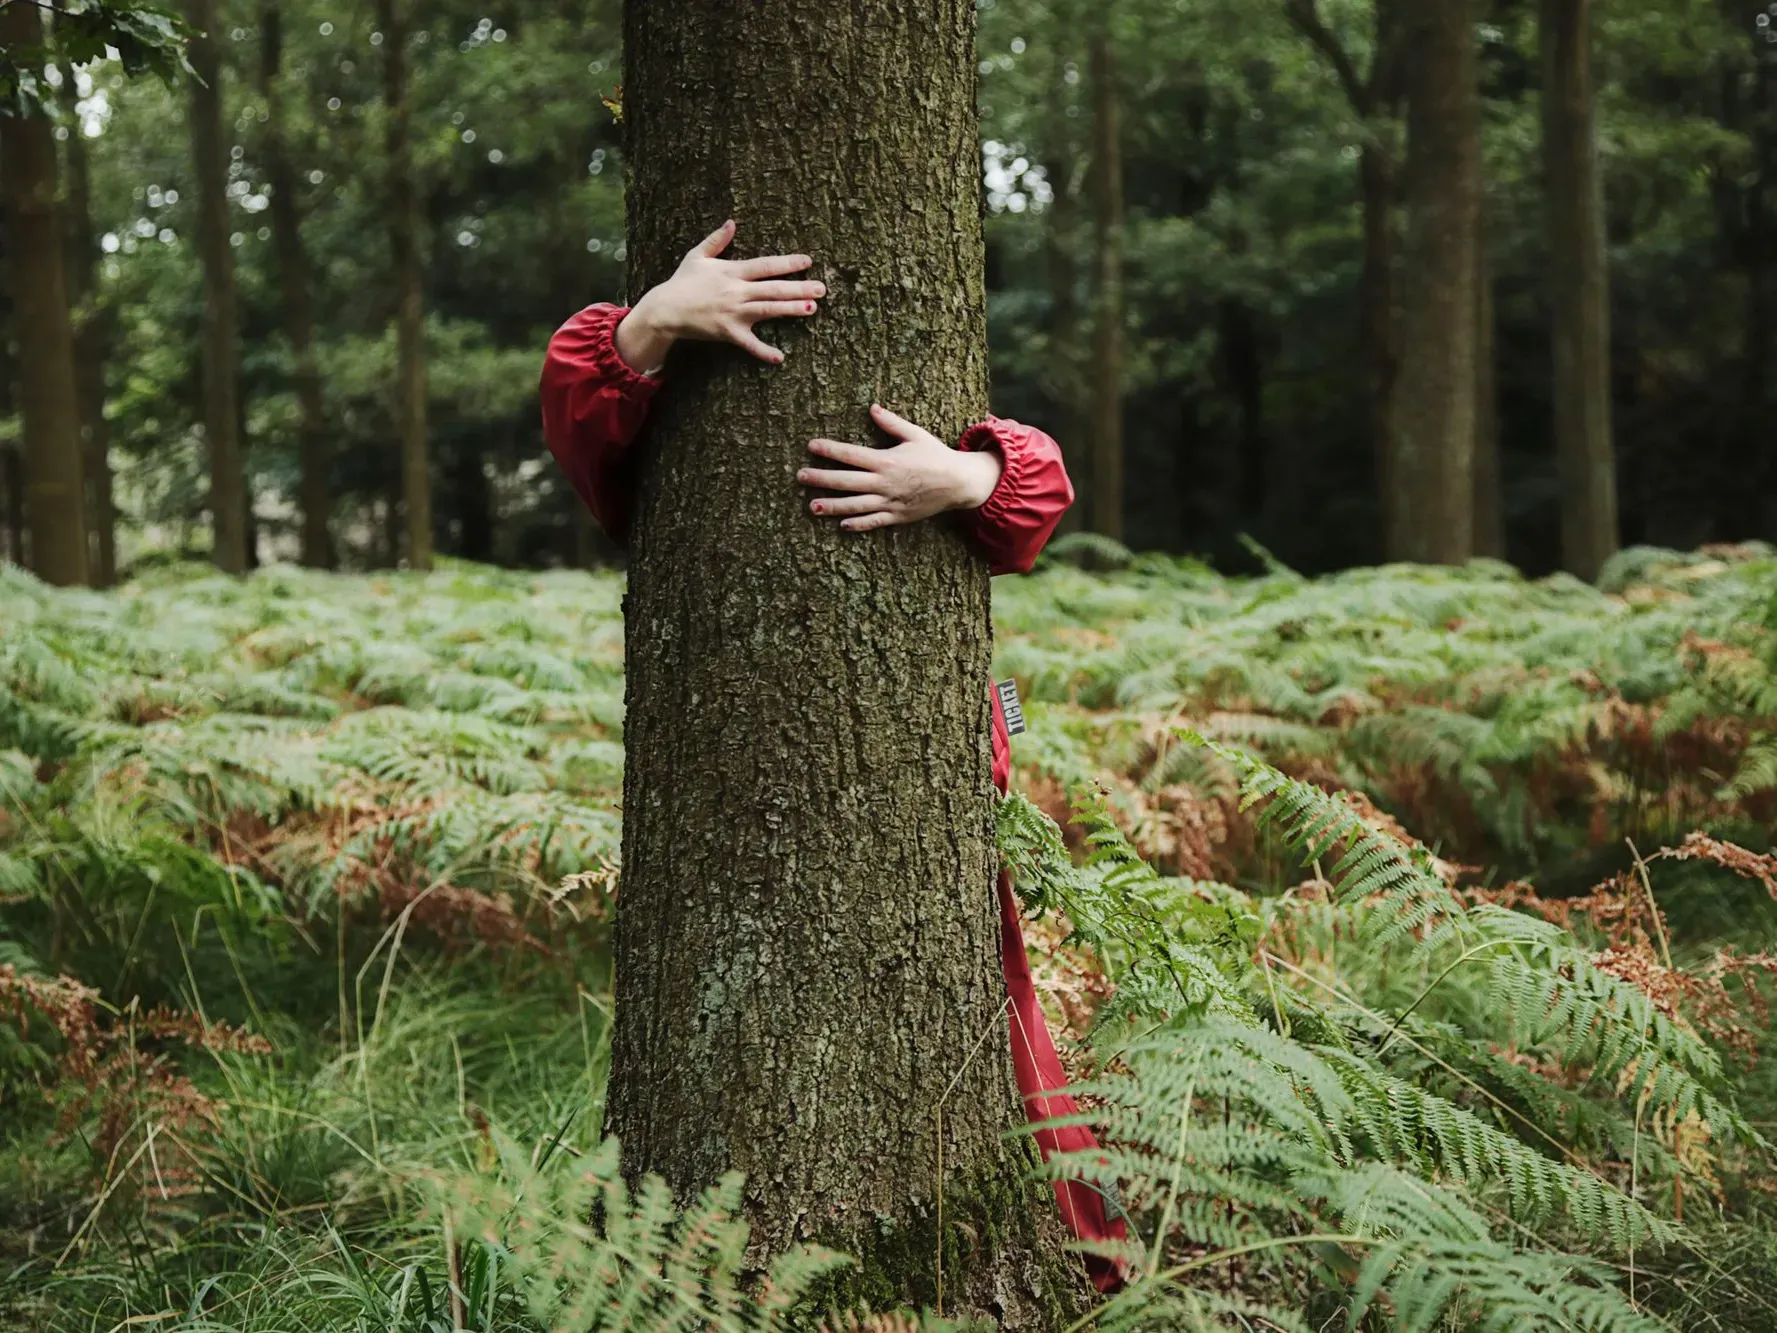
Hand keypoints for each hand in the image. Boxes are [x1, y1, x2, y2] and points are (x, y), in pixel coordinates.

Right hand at [616, 219, 824, 371]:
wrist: (665, 309)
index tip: (807, 261)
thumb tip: (732, 222)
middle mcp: (736, 291)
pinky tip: (780, 357)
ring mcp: (733, 313)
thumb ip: (717, 240)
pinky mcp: (728, 332)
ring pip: (768, 310)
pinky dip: (763, 351)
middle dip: (799, 287)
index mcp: (732, 271)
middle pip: (773, 288)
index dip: (787, 263)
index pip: (766, 265)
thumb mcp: (697, 256)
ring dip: (790, 309)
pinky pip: (749, 344)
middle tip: (822, 288)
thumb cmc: (682, 282)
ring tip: (812, 309)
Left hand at [800, 405, 1003, 532]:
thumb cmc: (936, 456)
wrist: (959, 482)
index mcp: (886, 460)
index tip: (811, 446)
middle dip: (821, 478)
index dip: (829, 449)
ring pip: (855, 505)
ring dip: (832, 506)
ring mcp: (890, 502)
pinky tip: (841, 525)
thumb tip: (871, 408)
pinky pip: (873, 522)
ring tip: (812, 507)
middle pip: (846, 481)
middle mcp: (884, 483)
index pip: (851, 454)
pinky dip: (857, 525)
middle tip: (800, 476)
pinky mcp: (897, 516)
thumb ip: (891, 423)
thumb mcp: (915, 434)